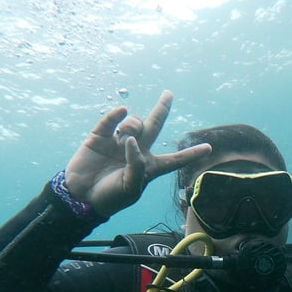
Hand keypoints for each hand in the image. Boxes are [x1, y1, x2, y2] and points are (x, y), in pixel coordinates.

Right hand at [64, 90, 211, 216]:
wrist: (82, 196)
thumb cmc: (110, 198)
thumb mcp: (130, 188)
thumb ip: (136, 166)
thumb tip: (132, 141)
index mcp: (149, 167)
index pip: (174, 159)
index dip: (190, 154)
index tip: (208, 148)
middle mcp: (136, 151)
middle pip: (154, 126)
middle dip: (162, 109)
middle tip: (168, 94)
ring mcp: (118, 142)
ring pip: (135, 123)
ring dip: (134, 126)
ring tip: (123, 139)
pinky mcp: (100, 137)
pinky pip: (111, 120)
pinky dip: (117, 115)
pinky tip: (121, 112)